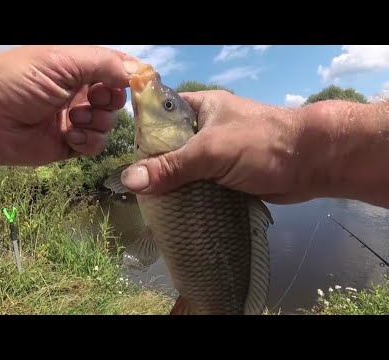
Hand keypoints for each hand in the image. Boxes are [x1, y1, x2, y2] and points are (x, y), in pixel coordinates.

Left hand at [0, 45, 141, 165]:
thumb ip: (104, 64)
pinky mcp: (70, 144)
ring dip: (96, 121)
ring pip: (108, 123)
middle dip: (109, 100)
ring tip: (73, 118)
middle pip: (116, 99)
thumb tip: (141, 71)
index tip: (138, 86)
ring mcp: (75, 119)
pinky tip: (70, 136)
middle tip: (91, 99)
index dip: (129, 77)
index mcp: (77, 66)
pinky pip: (95, 145)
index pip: (116, 70)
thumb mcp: (63, 60)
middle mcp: (79, 91)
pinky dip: (88, 141)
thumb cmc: (19, 80)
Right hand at [120, 90, 317, 203]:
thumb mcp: (211, 151)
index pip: (159, 118)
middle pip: (169, 149)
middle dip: (154, 169)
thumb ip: (172, 166)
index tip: (125, 161)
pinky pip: (199, 185)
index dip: (141, 137)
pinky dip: (188, 197)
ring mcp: (216, 154)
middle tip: (135, 192)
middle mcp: (204, 129)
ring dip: (172, 187)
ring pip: (184, 170)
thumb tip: (129, 181)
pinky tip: (173, 212)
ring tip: (150, 207)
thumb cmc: (261, 144)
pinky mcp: (226, 176)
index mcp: (199, 108)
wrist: (313, 163)